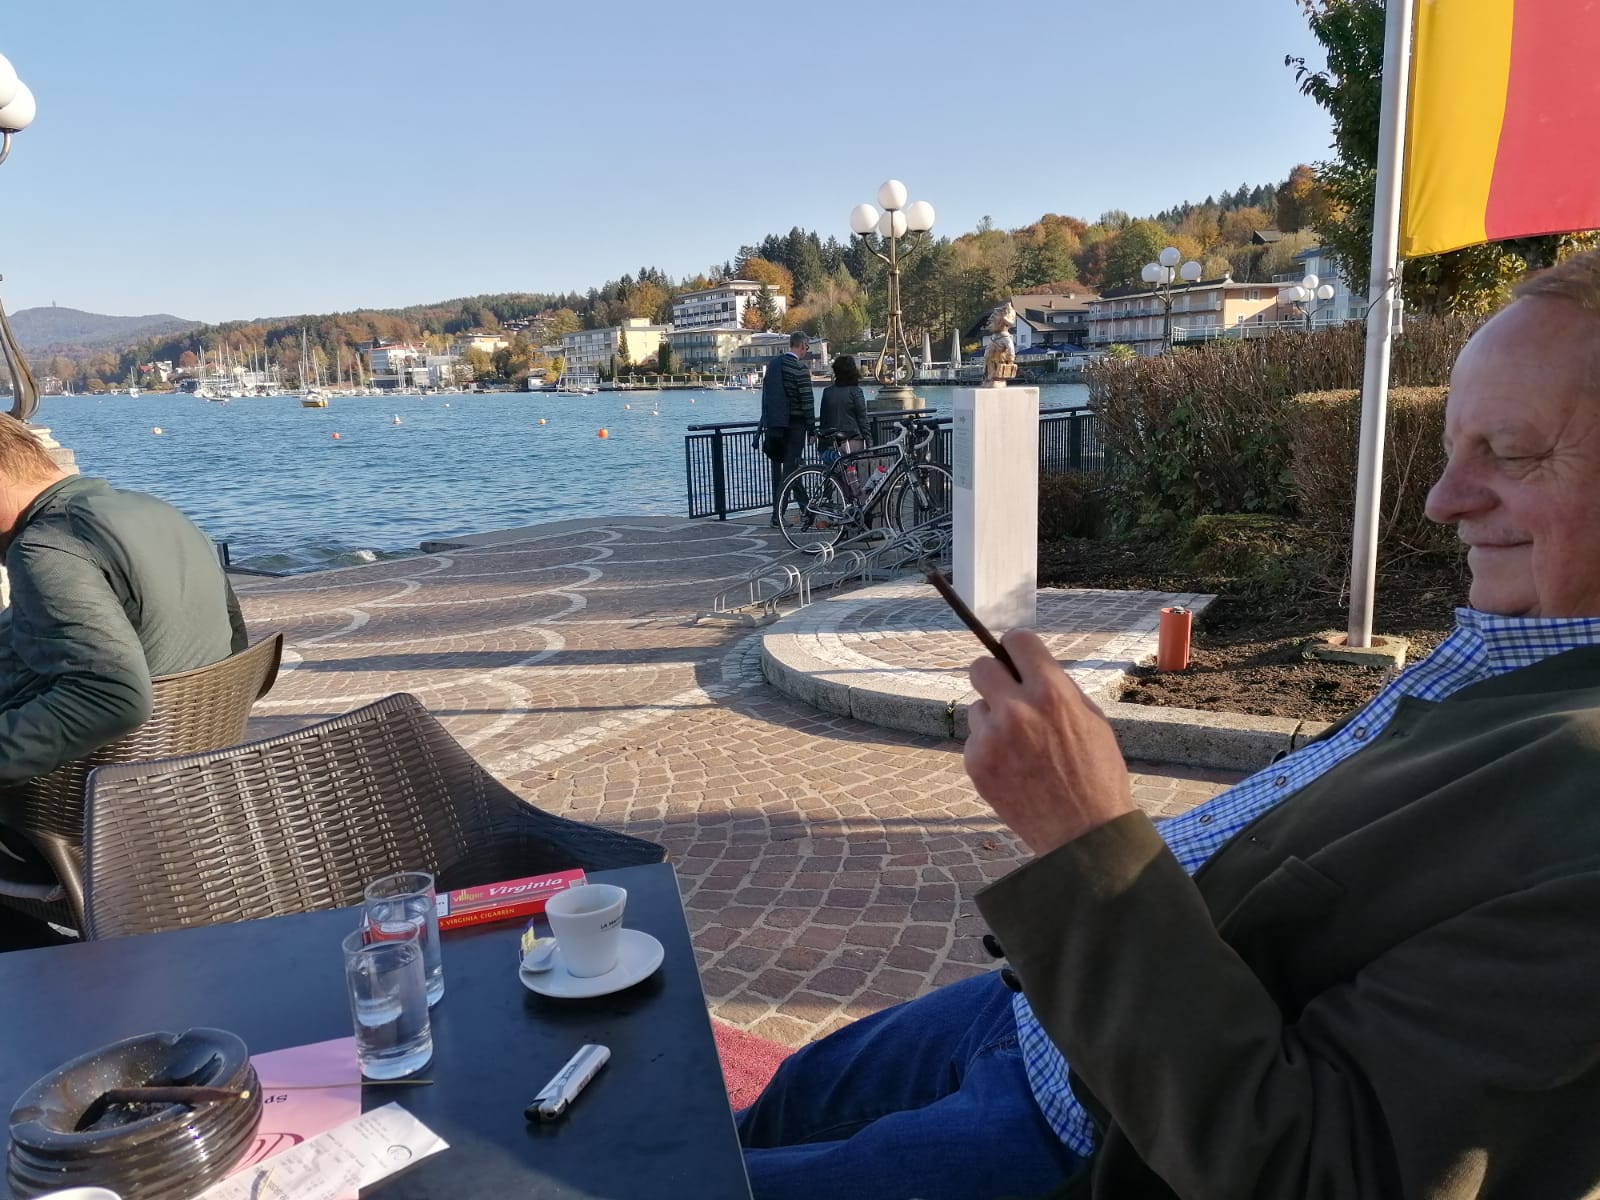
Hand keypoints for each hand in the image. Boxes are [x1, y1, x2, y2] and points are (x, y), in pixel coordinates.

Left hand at [964, 629, 1133, 855]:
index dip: (1017, 648)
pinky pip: (976, 739)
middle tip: (1006, 692)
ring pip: (978, 707)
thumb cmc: (1095, 774)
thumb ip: (1057, 688)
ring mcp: (991, 737)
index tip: (1017, 656)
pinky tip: (1014, 769)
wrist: (1083, 834)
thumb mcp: (1091, 719)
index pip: (1017, 640)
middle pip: (979, 665)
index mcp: (1051, 692)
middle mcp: (1017, 709)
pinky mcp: (975, 762)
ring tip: (1023, 748)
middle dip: (993, 675)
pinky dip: (990, 749)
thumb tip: (1027, 665)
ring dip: (994, 719)